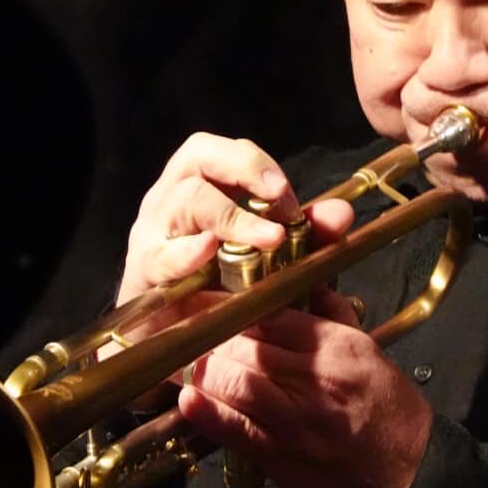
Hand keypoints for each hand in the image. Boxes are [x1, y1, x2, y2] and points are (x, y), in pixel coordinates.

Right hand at [111, 133, 353, 345]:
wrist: (169, 337)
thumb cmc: (216, 284)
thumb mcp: (267, 256)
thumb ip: (305, 234)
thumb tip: (343, 214)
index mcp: (195, 184)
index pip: (222, 151)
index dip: (257, 164)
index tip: (289, 196)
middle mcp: (168, 199)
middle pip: (197, 158)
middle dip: (245, 170)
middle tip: (281, 198)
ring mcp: (151, 233)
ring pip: (185, 200)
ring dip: (233, 217)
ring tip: (268, 238)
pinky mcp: (144, 272)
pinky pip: (161, 256)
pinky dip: (188, 252)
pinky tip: (210, 251)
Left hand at [178, 287, 433, 487]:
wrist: (414, 470)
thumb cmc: (391, 410)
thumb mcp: (369, 351)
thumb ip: (333, 318)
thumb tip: (306, 287)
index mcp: (337, 347)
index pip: (271, 315)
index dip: (231, 308)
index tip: (209, 306)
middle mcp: (315, 378)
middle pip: (246, 346)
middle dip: (211, 339)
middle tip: (189, 337)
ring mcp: (298, 420)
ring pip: (236, 382)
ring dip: (204, 373)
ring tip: (189, 367)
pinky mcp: (284, 457)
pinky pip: (237, 430)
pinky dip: (208, 414)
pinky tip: (188, 401)